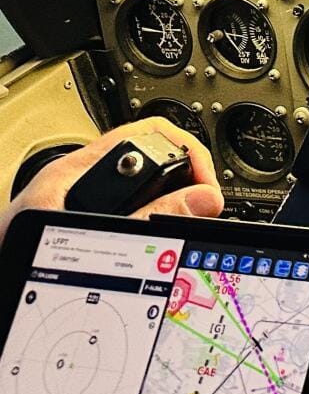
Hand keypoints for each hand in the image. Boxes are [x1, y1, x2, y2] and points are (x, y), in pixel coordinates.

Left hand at [0, 117, 224, 240]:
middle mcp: (76, 179)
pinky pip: (127, 208)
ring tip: (184, 220)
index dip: (187, 153)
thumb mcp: (89, 240)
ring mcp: (76, 199)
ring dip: (169, 200)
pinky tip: (158, 237)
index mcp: (75, 171)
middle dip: (184, 179)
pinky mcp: (77, 221)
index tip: (205, 189)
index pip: (150, 133)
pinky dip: (151, 218)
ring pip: (140, 184)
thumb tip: (198, 199)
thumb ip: (144, 220)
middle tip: (200, 208)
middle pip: (150, 156)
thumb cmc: (12, 260)